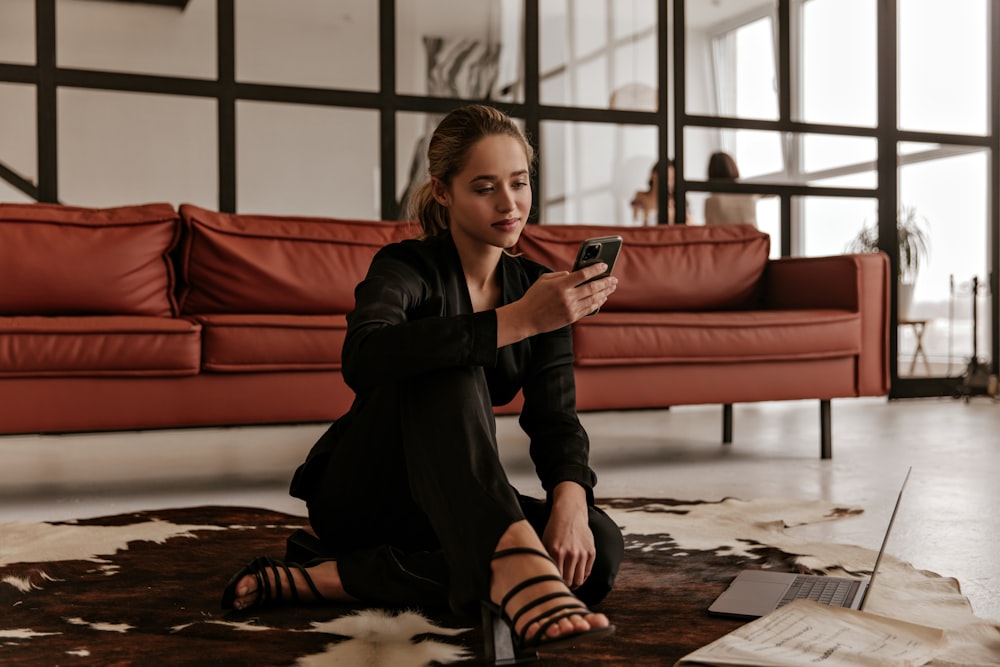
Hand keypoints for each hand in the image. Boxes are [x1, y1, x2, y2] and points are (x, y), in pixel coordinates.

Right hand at [496, 263, 617, 345]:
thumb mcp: (544, 280)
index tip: (604, 265)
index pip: (583, 274)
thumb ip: (560, 275)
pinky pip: (589, 309)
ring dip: (605, 292)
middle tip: (614, 278)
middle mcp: (567, 297)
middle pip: (592, 287)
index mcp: (560, 285)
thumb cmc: (534, 297)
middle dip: (605, 282)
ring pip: (593, 299)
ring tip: (612, 287)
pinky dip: (597, 303)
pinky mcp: (571, 318)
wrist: (526, 318)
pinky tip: (602, 298)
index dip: (596, 269)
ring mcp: (570, 309)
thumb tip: (574, 273)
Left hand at [542, 484, 594, 588]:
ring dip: (574, 584)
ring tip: (569, 584)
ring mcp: (582, 553)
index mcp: (556, 551)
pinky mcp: (591, 552)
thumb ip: (544, 557)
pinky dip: (582, 577)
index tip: (551, 586)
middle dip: (564, 587)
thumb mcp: (545, 541)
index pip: (556, 577)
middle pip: (568, 581)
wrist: (570, 514)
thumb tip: (541, 576)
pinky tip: (576, 575)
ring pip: (579, 580)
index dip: (554, 584)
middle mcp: (570, 553)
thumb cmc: (555, 529)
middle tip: (560, 588)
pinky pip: (587, 572)